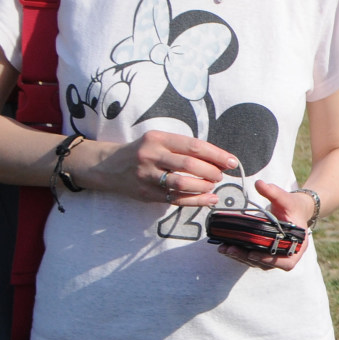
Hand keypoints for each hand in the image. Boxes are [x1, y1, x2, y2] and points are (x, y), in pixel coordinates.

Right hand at [81, 130, 238, 206]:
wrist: (107, 166)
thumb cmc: (143, 152)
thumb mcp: (159, 141)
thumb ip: (184, 148)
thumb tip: (219, 159)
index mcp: (157, 138)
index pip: (194, 146)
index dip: (216, 155)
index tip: (232, 162)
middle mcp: (150, 155)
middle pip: (189, 165)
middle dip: (211, 171)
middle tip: (220, 176)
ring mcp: (146, 175)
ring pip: (182, 183)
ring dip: (203, 187)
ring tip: (212, 186)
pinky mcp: (145, 193)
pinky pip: (175, 199)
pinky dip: (196, 201)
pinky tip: (209, 199)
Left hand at [215, 179, 313, 271]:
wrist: (294, 210)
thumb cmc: (292, 207)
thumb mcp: (286, 199)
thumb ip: (274, 193)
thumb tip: (259, 183)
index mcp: (298, 245)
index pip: (287, 262)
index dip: (270, 260)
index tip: (253, 254)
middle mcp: (287, 254)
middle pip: (267, 263)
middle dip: (247, 258)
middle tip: (231, 249)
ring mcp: (275, 255)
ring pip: (258, 262)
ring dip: (241, 257)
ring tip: (225, 248)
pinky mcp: (265, 253)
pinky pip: (253, 258)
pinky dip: (240, 254)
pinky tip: (227, 247)